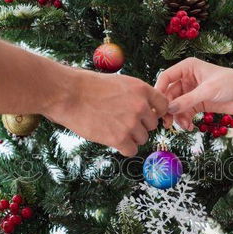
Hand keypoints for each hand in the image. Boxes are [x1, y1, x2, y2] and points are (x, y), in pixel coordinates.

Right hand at [49, 70, 167, 156]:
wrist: (69, 95)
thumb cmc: (89, 87)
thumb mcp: (120, 83)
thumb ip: (137, 96)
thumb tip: (148, 111)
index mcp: (141, 89)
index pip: (163, 105)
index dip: (155, 112)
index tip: (145, 116)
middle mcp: (140, 106)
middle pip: (152, 125)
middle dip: (139, 126)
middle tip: (120, 121)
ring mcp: (131, 123)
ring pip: (142, 139)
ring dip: (130, 137)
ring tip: (112, 128)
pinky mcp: (119, 138)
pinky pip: (132, 150)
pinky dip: (123, 148)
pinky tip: (111, 139)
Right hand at [154, 58, 232, 129]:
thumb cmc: (231, 84)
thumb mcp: (207, 91)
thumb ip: (187, 100)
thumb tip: (169, 109)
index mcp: (188, 67)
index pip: (166, 77)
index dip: (159, 90)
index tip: (157, 105)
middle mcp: (187, 78)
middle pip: (169, 94)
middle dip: (169, 108)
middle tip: (167, 122)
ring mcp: (191, 92)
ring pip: (176, 105)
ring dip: (177, 117)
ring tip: (183, 126)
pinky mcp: (197, 104)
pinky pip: (184, 112)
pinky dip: (185, 120)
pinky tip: (190, 126)